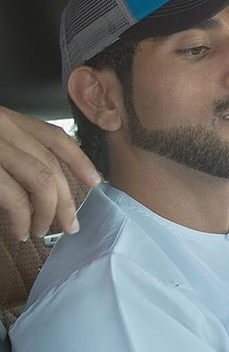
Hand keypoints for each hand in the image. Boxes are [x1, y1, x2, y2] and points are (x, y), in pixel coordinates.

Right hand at [0, 107, 100, 240]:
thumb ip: (12, 153)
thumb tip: (41, 186)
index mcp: (8, 120)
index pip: (54, 136)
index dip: (79, 159)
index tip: (95, 181)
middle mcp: (5, 127)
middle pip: (52, 164)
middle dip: (66, 199)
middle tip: (71, 224)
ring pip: (41, 181)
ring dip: (48, 212)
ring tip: (42, 231)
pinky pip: (14, 197)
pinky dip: (22, 218)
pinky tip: (21, 231)